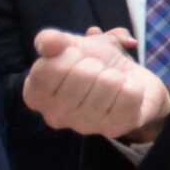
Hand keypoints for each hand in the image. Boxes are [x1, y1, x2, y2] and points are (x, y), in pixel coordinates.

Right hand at [21, 27, 169, 141]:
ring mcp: (85, 126)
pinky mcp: (114, 129)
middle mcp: (55, 116)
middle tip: (97, 71)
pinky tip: (125, 93)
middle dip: (96, 63)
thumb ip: (51, 39)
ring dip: (116, 75)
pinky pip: (130, 93)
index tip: (76, 58)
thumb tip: (52, 43)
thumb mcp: (69, 43)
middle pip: (83, 73)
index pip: (52, 67)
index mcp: (36, 95)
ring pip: (109, 81)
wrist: (129, 78)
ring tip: (111, 83)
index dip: (71, 54)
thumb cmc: (94, 61)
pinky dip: (134, 85)